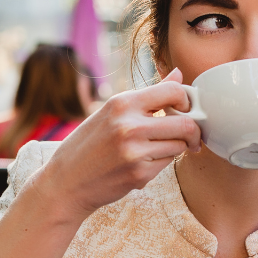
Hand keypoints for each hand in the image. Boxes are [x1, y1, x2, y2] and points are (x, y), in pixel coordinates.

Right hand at [38, 68, 201, 219]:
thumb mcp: (110, 112)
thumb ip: (148, 96)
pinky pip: (167, 164)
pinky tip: (141, 164)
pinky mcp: (139, 175)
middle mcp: (129, 125)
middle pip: (186, 123)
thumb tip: (178, 74)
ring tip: (157, 150)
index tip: (185, 109)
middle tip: (189, 136)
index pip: (173, 91)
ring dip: (176, 148)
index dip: (186, 100)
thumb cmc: (87, 146)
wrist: (65, 183)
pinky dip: (161, 163)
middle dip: (192, 131)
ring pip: (180, 146)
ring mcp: (135, 152)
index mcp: (121, 103)